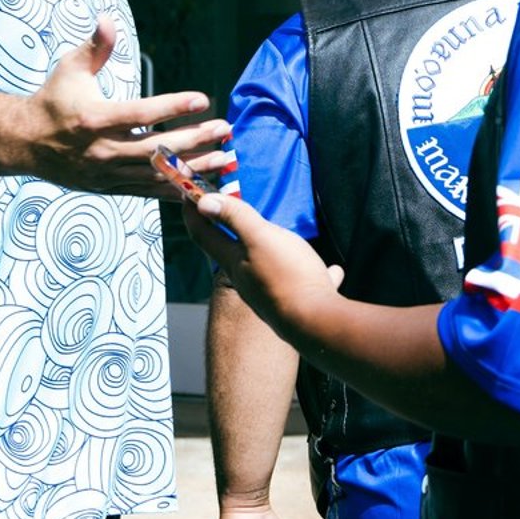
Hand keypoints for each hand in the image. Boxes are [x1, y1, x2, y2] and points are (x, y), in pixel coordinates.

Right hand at [20, 19, 231, 196]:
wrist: (25, 143)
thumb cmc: (53, 99)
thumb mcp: (70, 68)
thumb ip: (94, 46)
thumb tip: (107, 19)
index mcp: (94, 118)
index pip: (142, 113)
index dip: (174, 106)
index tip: (203, 99)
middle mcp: (102, 149)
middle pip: (157, 148)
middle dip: (196, 139)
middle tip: (224, 129)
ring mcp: (106, 173)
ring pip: (157, 174)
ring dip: (193, 167)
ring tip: (224, 157)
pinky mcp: (108, 187)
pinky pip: (147, 192)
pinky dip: (174, 190)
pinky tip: (200, 184)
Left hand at [185, 185, 342, 340]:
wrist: (316, 325)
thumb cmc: (287, 277)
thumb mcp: (260, 238)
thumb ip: (235, 218)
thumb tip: (202, 201)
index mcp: (234, 263)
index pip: (203, 234)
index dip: (192, 212)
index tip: (187, 193)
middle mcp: (246, 281)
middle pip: (231, 252)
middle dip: (226, 230)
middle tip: (228, 209)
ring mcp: (269, 295)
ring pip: (265, 269)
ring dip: (267, 252)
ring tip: (277, 238)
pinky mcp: (295, 305)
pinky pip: (304, 284)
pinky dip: (313, 274)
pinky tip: (333, 271)